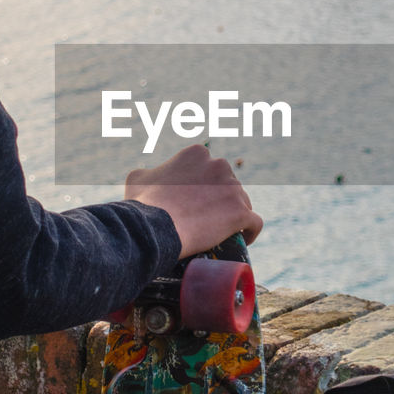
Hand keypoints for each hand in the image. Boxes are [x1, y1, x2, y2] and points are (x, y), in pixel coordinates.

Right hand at [124, 144, 262, 258]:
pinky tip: (243, 239)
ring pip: (242, 202)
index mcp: (197, 154)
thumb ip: (152, 172)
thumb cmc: (144, 204)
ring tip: (223, 232)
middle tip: (208, 219)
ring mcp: (232, 188)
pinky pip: (255, 222)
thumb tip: (153, 177)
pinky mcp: (240, 212)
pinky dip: (250, 231)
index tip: (198, 202)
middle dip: (221, 200)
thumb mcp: (138, 178)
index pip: (210, 170)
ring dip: (234, 215)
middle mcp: (219, 165)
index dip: (206, 187)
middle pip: (228, 184)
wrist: (155, 227)